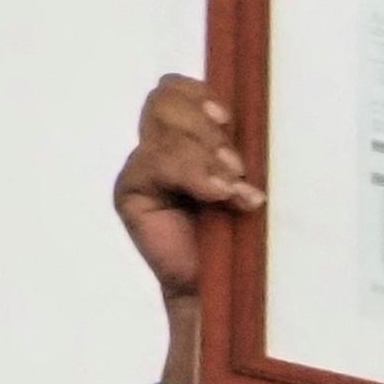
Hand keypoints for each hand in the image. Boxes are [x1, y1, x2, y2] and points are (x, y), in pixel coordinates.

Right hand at [118, 75, 257, 304]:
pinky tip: (222, 197)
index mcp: (192, 138)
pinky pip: (156, 162)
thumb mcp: (251, 186)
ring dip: (204, 156)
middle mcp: (164, 148)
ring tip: (233, 191)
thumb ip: (242, 152)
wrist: (225, 294)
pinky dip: (193, 175)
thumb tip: (244, 117)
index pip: (177, 89)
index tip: (229, 118)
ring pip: (164, 128)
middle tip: (237, 166)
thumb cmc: (246, 242)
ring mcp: (146, 169)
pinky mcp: (132, 191)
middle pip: (165, 99)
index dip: (198, 92)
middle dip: (205, 126)